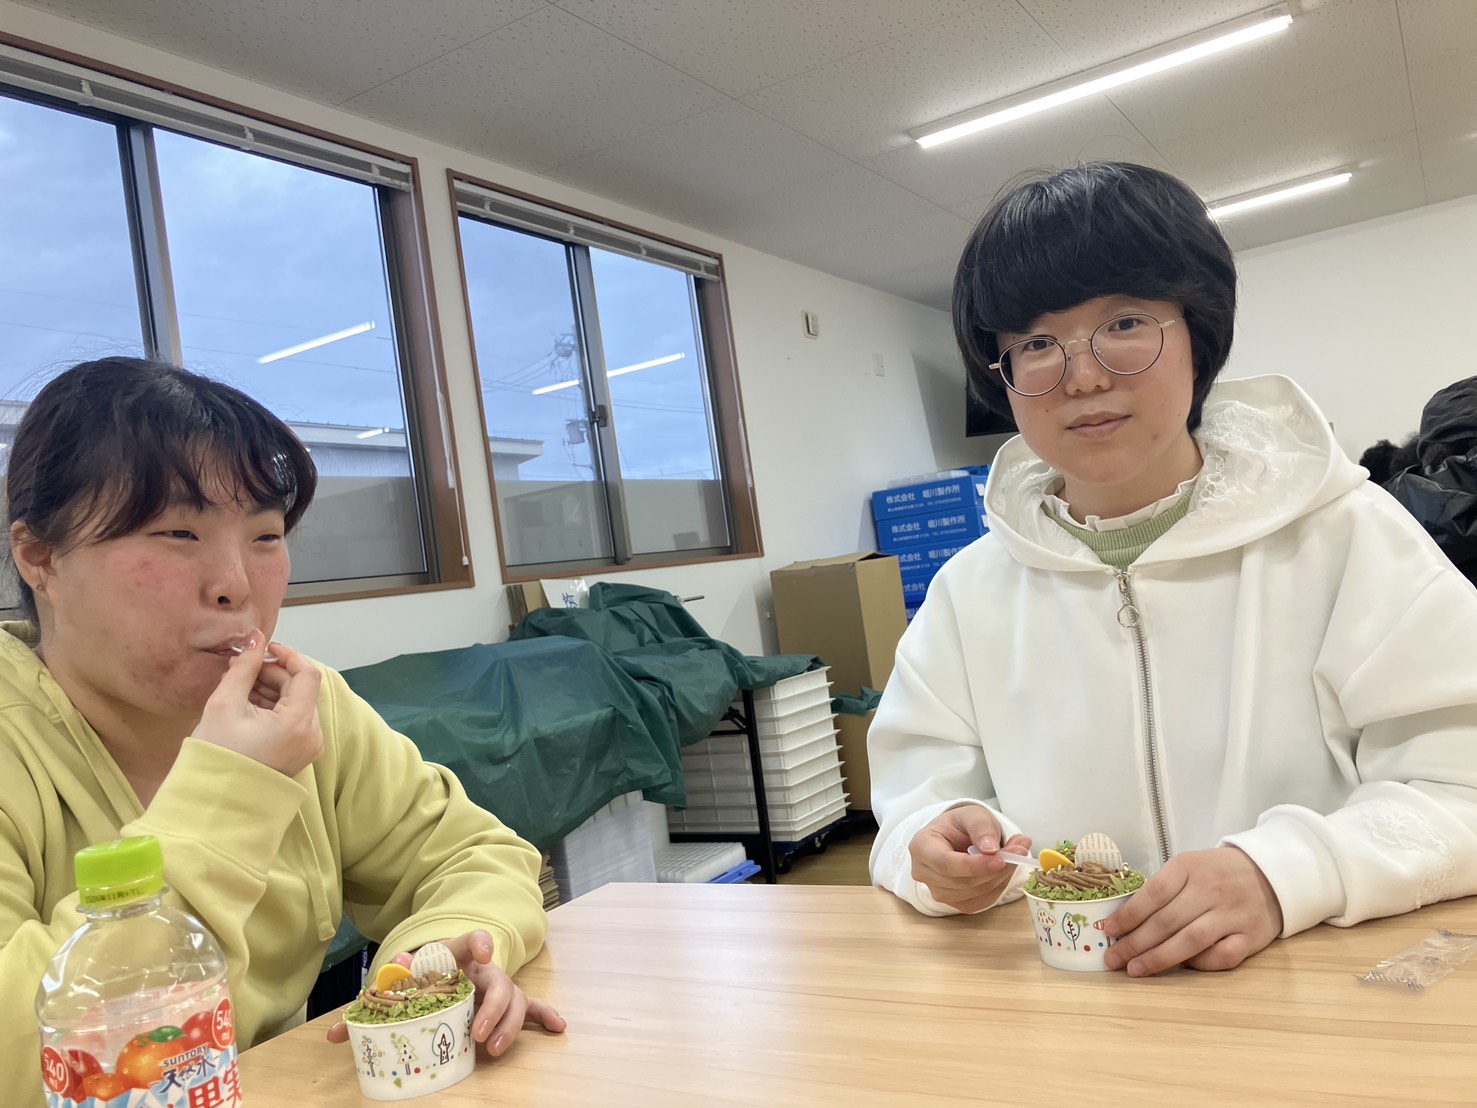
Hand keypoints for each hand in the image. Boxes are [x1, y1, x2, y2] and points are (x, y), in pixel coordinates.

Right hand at [193, 631, 322, 777]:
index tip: (264, 648)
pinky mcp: (299, 753)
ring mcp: (308, 746)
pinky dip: (274, 707)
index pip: (307, 673)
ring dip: (271, 689)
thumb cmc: (217, 754)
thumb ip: (245, 667)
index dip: (287, 655)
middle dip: (272, 674)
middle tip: (241, 668)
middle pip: (301, 688)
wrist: (214, 802)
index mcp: (299, 722)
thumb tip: (255, 637)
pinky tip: (247, 705)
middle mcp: (312, 735)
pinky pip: (293, 719)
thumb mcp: (225, 703)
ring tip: (239, 687)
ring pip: (296, 703)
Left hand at [327, 930, 566, 1056]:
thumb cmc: (415, 978)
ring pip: (516, 997)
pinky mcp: (506, 1003)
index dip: (477, 943)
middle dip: (493, 1008)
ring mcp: (495, 985)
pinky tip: (559, 1027)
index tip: (484, 952)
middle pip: (499, 979)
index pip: (466, 942)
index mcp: (451, 956)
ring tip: (494, 1049)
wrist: (435, 967)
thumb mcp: (391, 986)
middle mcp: (479, 970)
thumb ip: (368, 1005)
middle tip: (476, 1035)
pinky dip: (544, 1015)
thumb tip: (337, 1033)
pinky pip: (531, 1007)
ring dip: (510, 1023)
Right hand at [908, 805, 1031, 912]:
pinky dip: (998, 886)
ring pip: (974, 893)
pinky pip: (981, 901)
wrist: (957, 837)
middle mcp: (924, 872)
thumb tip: (990, 848)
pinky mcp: (954, 903)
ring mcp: (937, 891)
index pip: (946, 864)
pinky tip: (1004, 869)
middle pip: (962, 882)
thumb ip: (981, 827)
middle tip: (1020, 851)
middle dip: (995, 870)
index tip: (1001, 859)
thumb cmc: (961, 825)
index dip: (974, 865)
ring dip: (1000, 877)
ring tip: (1016, 854)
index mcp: (922, 846)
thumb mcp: (972, 814)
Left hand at [1103, 846, 1282, 975]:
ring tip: (1134, 970)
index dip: (1128, 914)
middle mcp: (1210, 889)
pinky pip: (1222, 956)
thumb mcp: (1188, 867)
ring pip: (1190, 941)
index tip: (1107, 930)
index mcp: (1189, 867)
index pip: (1153, 893)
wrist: (1271, 874)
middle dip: (1134, 943)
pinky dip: (1200, 964)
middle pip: (1166, 921)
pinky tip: (1181, 968)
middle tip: (1113, 959)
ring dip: (1158, 958)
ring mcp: (1232, 914)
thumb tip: (1125, 920)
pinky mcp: (1251, 936)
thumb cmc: (1217, 873)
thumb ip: (1162, 889)